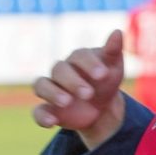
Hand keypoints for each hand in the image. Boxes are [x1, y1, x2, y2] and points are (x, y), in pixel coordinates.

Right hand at [31, 29, 126, 148]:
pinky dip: (42, 116)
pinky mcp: (48, 108)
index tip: (103, 75)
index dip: (90, 64)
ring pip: (41, 85)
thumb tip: (118, 31)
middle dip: (73, 81)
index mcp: (78, 58)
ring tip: (67, 102)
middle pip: (59, 70)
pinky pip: (38, 111)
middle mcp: (61, 71)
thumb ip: (113, 51)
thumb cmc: (106, 81)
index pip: (80, 56)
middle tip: (88, 94)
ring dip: (52, 93)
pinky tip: (52, 122)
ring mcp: (52, 89)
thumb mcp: (114, 67)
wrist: (102, 107)